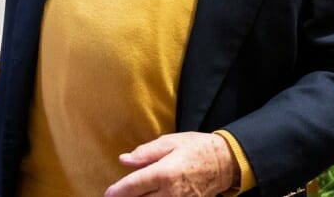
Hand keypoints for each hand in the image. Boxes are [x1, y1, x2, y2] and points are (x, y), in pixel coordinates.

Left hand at [105, 132, 238, 196]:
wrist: (224, 162)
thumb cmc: (196, 148)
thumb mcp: (170, 142)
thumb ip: (145, 153)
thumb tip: (124, 159)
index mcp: (164, 172)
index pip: (134, 186)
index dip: (118, 191)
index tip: (108, 194)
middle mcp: (170, 192)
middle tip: (116, 196)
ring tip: (131, 196)